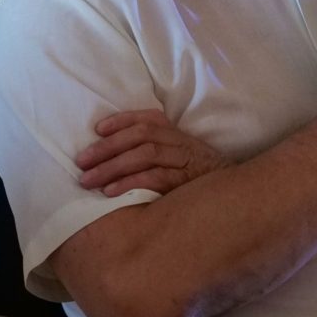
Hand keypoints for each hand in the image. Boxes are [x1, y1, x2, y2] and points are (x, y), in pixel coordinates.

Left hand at [77, 110, 230, 196]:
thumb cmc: (200, 179)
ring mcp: (184, 163)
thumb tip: (116, 154)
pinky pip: (153, 179)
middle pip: (139, 136)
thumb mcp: (183, 157)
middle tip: (81, 161)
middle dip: (106, 148)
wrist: (235, 197)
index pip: (147, 119)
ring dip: (111, 166)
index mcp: (178, 134)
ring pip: (143, 155)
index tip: (97, 129)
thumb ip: (158, 150)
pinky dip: (129, 184)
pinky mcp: (185, 184)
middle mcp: (181, 143)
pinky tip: (110, 192)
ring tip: (88, 180)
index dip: (121, 121)